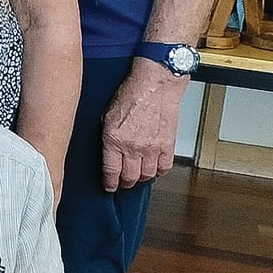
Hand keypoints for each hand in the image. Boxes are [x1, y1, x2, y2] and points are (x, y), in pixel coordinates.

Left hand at [101, 63, 182, 190]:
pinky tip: (154, 168)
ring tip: (137, 176)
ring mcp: (152, 148)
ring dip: (142, 178)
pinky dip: (159, 171)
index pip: (111, 172)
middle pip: (130, 178)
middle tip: (123, 183)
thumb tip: (105, 151)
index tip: (109, 187)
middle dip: (125, 183)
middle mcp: (133, 147)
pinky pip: (164, 167)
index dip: (110, 183)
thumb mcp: (105, 116)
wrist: (155, 85)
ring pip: (147, 175)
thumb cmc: (130, 95)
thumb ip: (106, 136)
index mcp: (114, 140)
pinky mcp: (167, 144)